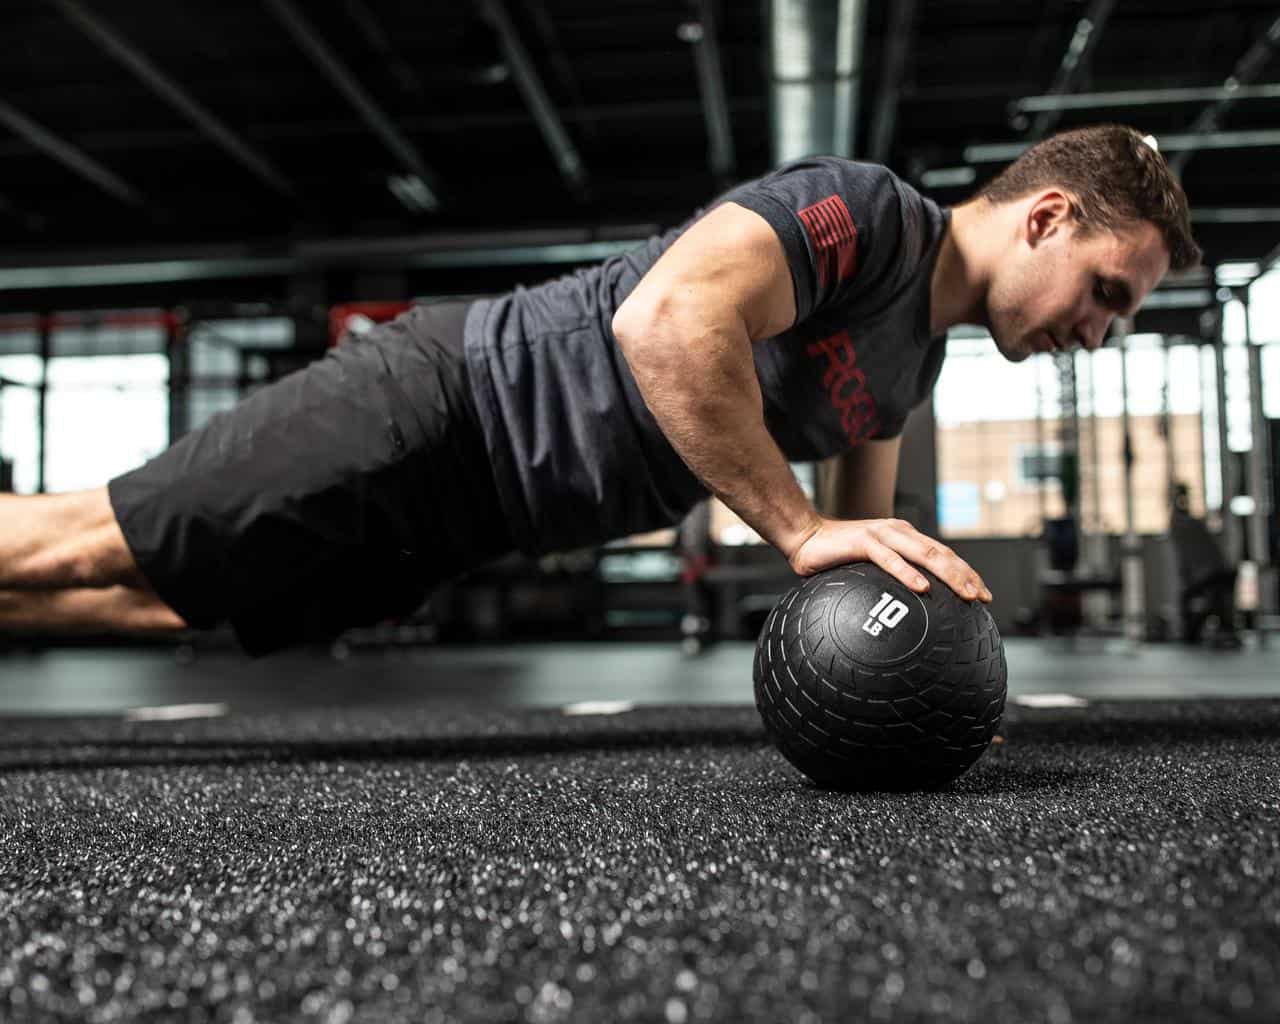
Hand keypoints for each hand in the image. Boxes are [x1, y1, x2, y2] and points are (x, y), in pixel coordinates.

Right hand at [786, 516, 992, 603]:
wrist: (804, 536)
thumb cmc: (836, 555)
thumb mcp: (870, 566)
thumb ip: (889, 579)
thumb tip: (908, 608)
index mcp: (904, 536)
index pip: (943, 554)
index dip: (966, 573)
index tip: (983, 594)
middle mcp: (899, 531)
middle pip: (942, 554)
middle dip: (966, 576)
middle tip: (982, 597)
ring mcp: (883, 535)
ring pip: (925, 554)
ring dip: (948, 574)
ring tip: (965, 593)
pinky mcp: (864, 541)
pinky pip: (890, 559)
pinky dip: (908, 573)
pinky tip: (922, 587)